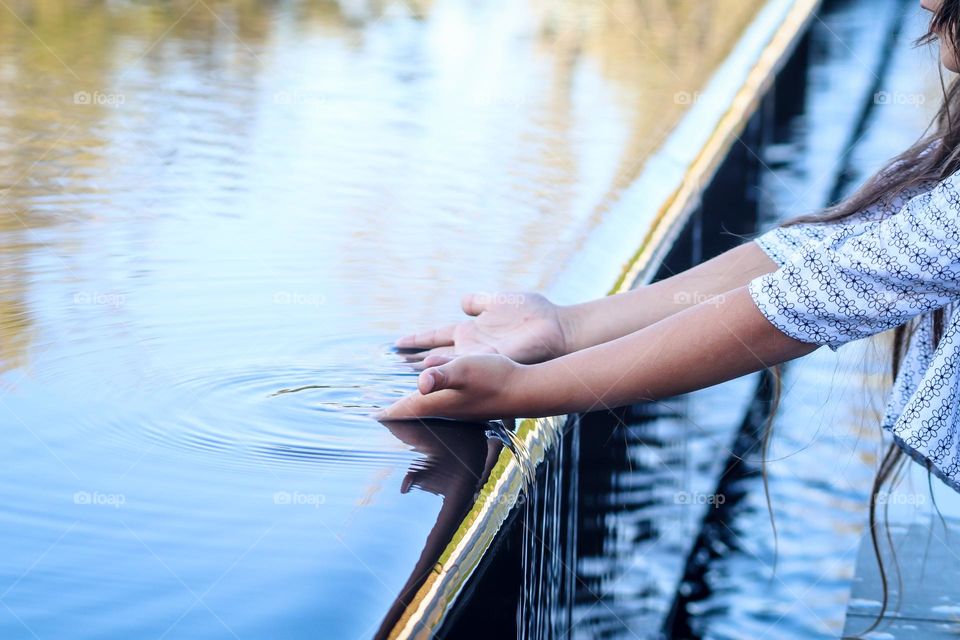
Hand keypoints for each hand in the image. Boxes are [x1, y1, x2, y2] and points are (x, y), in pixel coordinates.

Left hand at [377, 354, 532, 420]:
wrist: (526, 390)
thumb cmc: (495, 378)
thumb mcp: (466, 368)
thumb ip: (442, 373)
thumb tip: (420, 382)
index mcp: (436, 401)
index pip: (402, 409)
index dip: (383, 411)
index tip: (365, 413)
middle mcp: (443, 408)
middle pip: (410, 413)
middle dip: (391, 411)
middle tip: (372, 410)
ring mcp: (456, 407)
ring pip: (423, 408)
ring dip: (407, 406)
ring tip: (393, 405)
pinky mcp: (468, 403)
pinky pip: (438, 401)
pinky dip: (425, 398)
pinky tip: (428, 392)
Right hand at [395, 292, 571, 364]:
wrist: (557, 327)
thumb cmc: (532, 314)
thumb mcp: (498, 300)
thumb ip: (478, 301)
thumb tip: (462, 302)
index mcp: (469, 331)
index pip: (435, 336)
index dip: (416, 339)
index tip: (395, 344)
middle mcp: (470, 347)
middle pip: (434, 355)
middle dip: (412, 362)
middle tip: (387, 371)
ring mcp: (478, 356)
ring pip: (444, 364)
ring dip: (424, 369)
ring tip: (402, 372)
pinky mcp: (490, 361)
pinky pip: (463, 366)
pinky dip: (445, 369)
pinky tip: (428, 370)